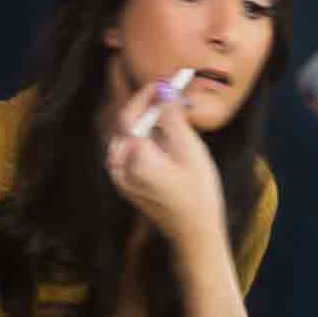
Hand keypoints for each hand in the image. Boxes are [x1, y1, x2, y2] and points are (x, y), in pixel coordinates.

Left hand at [105, 79, 226, 250]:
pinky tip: (166, 142)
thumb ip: (172, 117)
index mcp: (133, 156)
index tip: (166, 82)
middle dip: (148, 107)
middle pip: (127, 123)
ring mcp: (120, 176)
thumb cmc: (198, 194)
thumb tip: (164, 88)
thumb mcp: (190, 150)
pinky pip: (130, 151)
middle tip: (172, 97)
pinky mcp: (126, 183)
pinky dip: (145, 139)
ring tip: (173, 117)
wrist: (195, 234)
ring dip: (147, 122)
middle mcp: (120, 165)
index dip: (147, 94)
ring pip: (128, 136)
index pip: (131, 112)